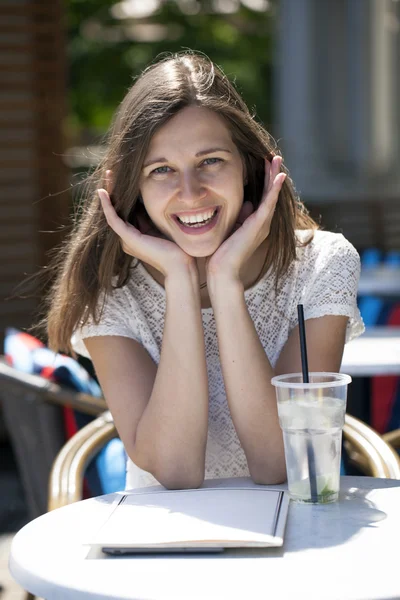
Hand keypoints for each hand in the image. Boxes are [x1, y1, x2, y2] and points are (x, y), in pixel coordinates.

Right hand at [98, 173, 194, 277]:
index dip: (123, 194)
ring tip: (107, 176)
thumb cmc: (177, 249)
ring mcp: (126, 239)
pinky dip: (107, 205)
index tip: (122, 178)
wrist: (180, 265)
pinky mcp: (128, 239)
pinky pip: (113, 219)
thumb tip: (153, 200)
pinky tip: (103, 192)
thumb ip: (154, 217)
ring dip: (109, 193)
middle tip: (111, 173)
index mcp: (136, 235)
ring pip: (112, 212)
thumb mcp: (163, 226)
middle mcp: (128, 237)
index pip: (126, 211)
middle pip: (117, 209)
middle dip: (114, 190)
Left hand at [206, 156, 285, 283]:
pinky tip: (279, 176)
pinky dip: (274, 189)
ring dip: (274, 177)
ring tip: (276, 160)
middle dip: (271, 175)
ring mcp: (262, 224)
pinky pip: (269, 203)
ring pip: (271, 195)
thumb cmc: (222, 253)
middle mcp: (262, 223)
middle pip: (270, 194)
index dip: (264, 181)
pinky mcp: (259, 225)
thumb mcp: (231, 229)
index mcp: (255, 224)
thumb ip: (239, 217)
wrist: (222, 270)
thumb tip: (246, 204)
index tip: (262, 164)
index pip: (262, 198)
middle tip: (273, 157)